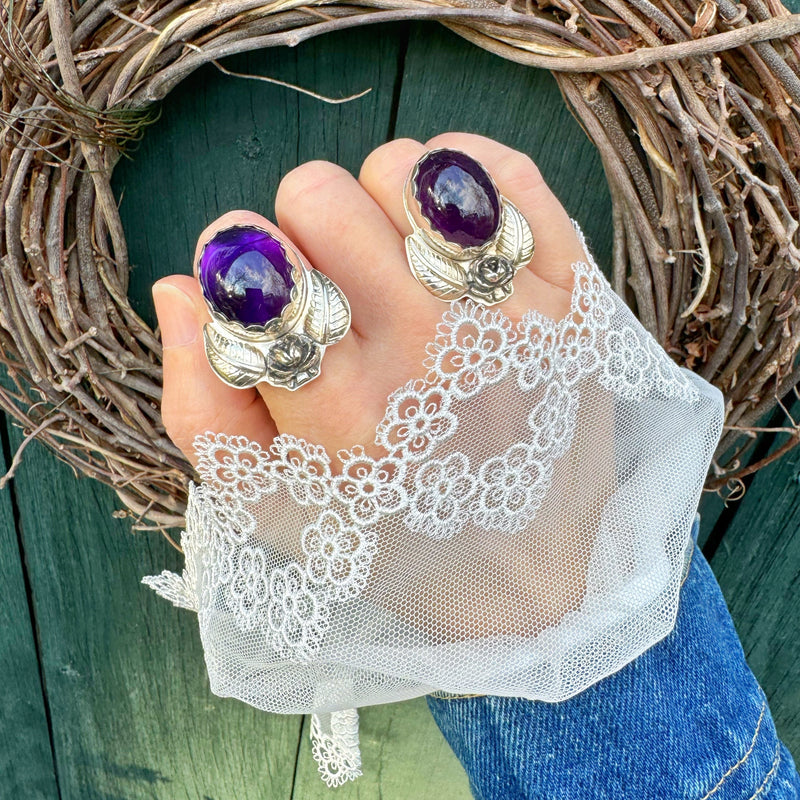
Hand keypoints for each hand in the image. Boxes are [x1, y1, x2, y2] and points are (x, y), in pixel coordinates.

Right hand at [153, 132, 606, 636]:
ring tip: (398, 267)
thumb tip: (183, 286)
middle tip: (335, 287)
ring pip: (405, 168)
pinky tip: (449, 235)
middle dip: (305, 233)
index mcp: (342, 409)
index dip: (238, 261)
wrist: (533, 571)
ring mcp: (510, 313)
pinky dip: (462, 179)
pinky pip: (501, 169)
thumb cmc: (394, 538)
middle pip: (316, 193)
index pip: (248, 256)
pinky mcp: (570, 293)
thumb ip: (203, 405)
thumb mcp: (274, 507)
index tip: (261, 288)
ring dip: (381, 207)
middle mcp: (429, 349)